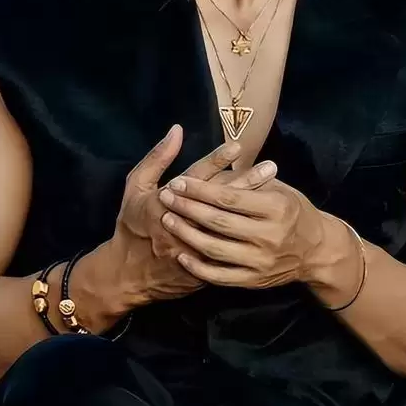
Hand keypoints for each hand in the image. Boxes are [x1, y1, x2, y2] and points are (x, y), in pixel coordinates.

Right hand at [108, 125, 276, 303]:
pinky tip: (266, 223)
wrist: (128, 275)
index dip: (216, 161)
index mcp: (164, 201)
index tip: (237, 147)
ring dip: (252, 207)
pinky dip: (247, 235)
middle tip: (270, 167)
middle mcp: (182, 224)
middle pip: (218, 200)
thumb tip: (177, 130)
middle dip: (246, 182)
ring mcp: (194, 247)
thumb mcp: (135, 188)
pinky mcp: (203, 266)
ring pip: (228, 224)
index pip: (195, 178)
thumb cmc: (133, 224)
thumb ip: (157, 158)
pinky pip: (229, 250)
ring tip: (277, 190)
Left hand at [158, 175, 325, 288]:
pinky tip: (182, 255)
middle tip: (165, 197)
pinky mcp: (254, 280)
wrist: (316, 251)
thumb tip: (218, 163)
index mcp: (275, 208)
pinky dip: (199, 267)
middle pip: (218, 222)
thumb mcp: (278, 189)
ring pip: (215, 249)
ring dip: (187, 234)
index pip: (229, 198)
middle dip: (188, 208)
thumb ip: (250, 180)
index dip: (200, 190)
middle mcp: (269, 235)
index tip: (179, 181)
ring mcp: (261, 261)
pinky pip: (221, 276)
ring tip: (168, 220)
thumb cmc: (292, 211)